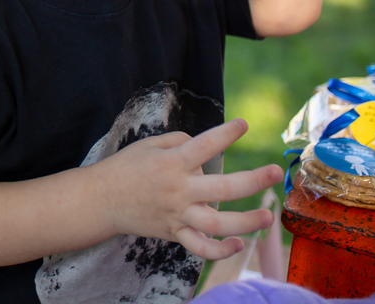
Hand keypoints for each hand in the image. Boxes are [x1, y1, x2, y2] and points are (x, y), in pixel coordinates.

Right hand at [95, 118, 282, 260]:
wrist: (100, 200)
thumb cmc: (124, 168)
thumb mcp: (148, 145)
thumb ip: (178, 141)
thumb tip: (201, 145)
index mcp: (171, 163)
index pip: (205, 145)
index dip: (226, 133)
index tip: (243, 124)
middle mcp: (178, 190)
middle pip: (223, 188)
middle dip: (254, 180)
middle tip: (275, 172)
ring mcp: (177, 214)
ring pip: (217, 224)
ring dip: (246, 222)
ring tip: (267, 216)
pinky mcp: (173, 232)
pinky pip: (200, 247)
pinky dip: (220, 250)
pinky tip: (238, 244)